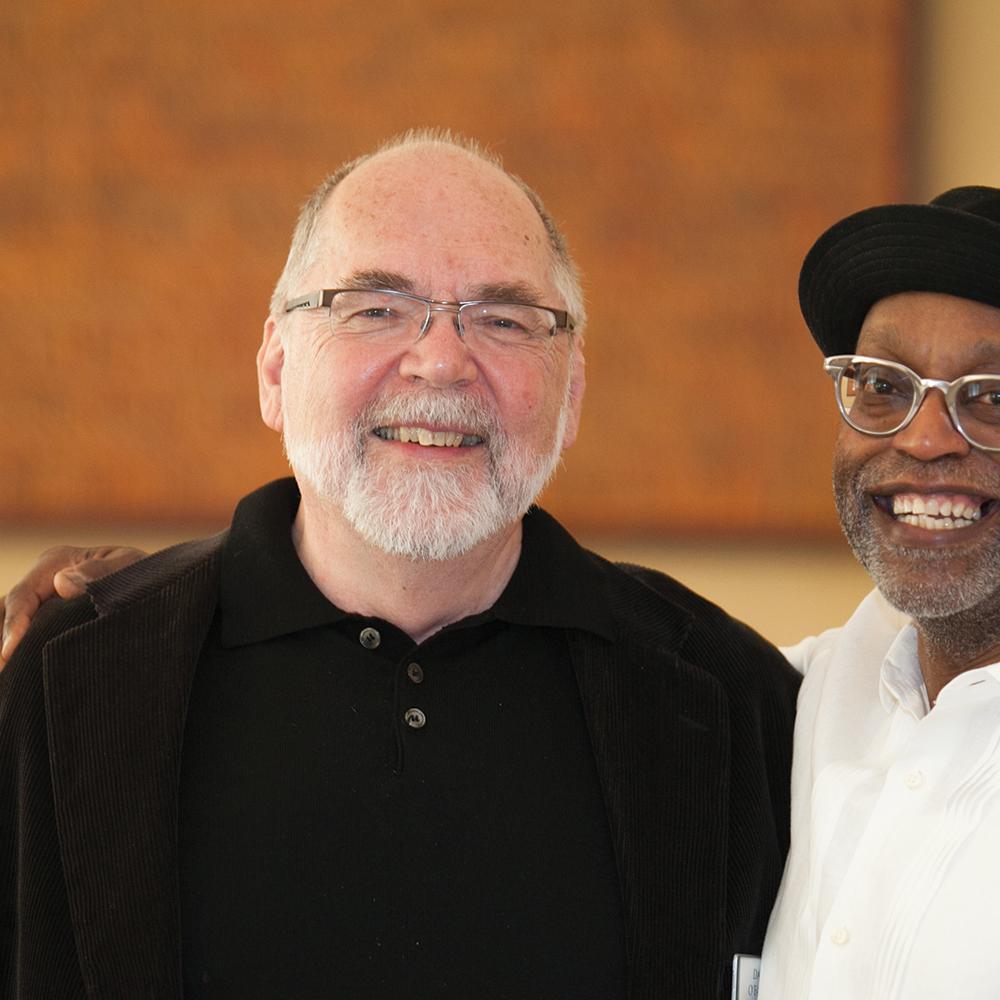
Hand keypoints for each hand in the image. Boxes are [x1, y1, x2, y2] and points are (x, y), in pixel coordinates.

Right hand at [0, 545, 146, 667]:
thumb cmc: (145, 574)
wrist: (160, 586)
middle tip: (4, 671)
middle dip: (5, 641)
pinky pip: (29, 637)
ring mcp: (45, 602)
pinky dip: (21, 653)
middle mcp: (44, 581)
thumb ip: (100, 572)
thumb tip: (63, 583)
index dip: (14, 625)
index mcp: (56, 562)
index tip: (9, 653)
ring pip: (13, 625)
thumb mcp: (130, 567)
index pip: (23, 596)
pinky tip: (18, 676)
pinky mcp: (51, 620)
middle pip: (9, 611)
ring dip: (10, 648)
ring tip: (9, 675)